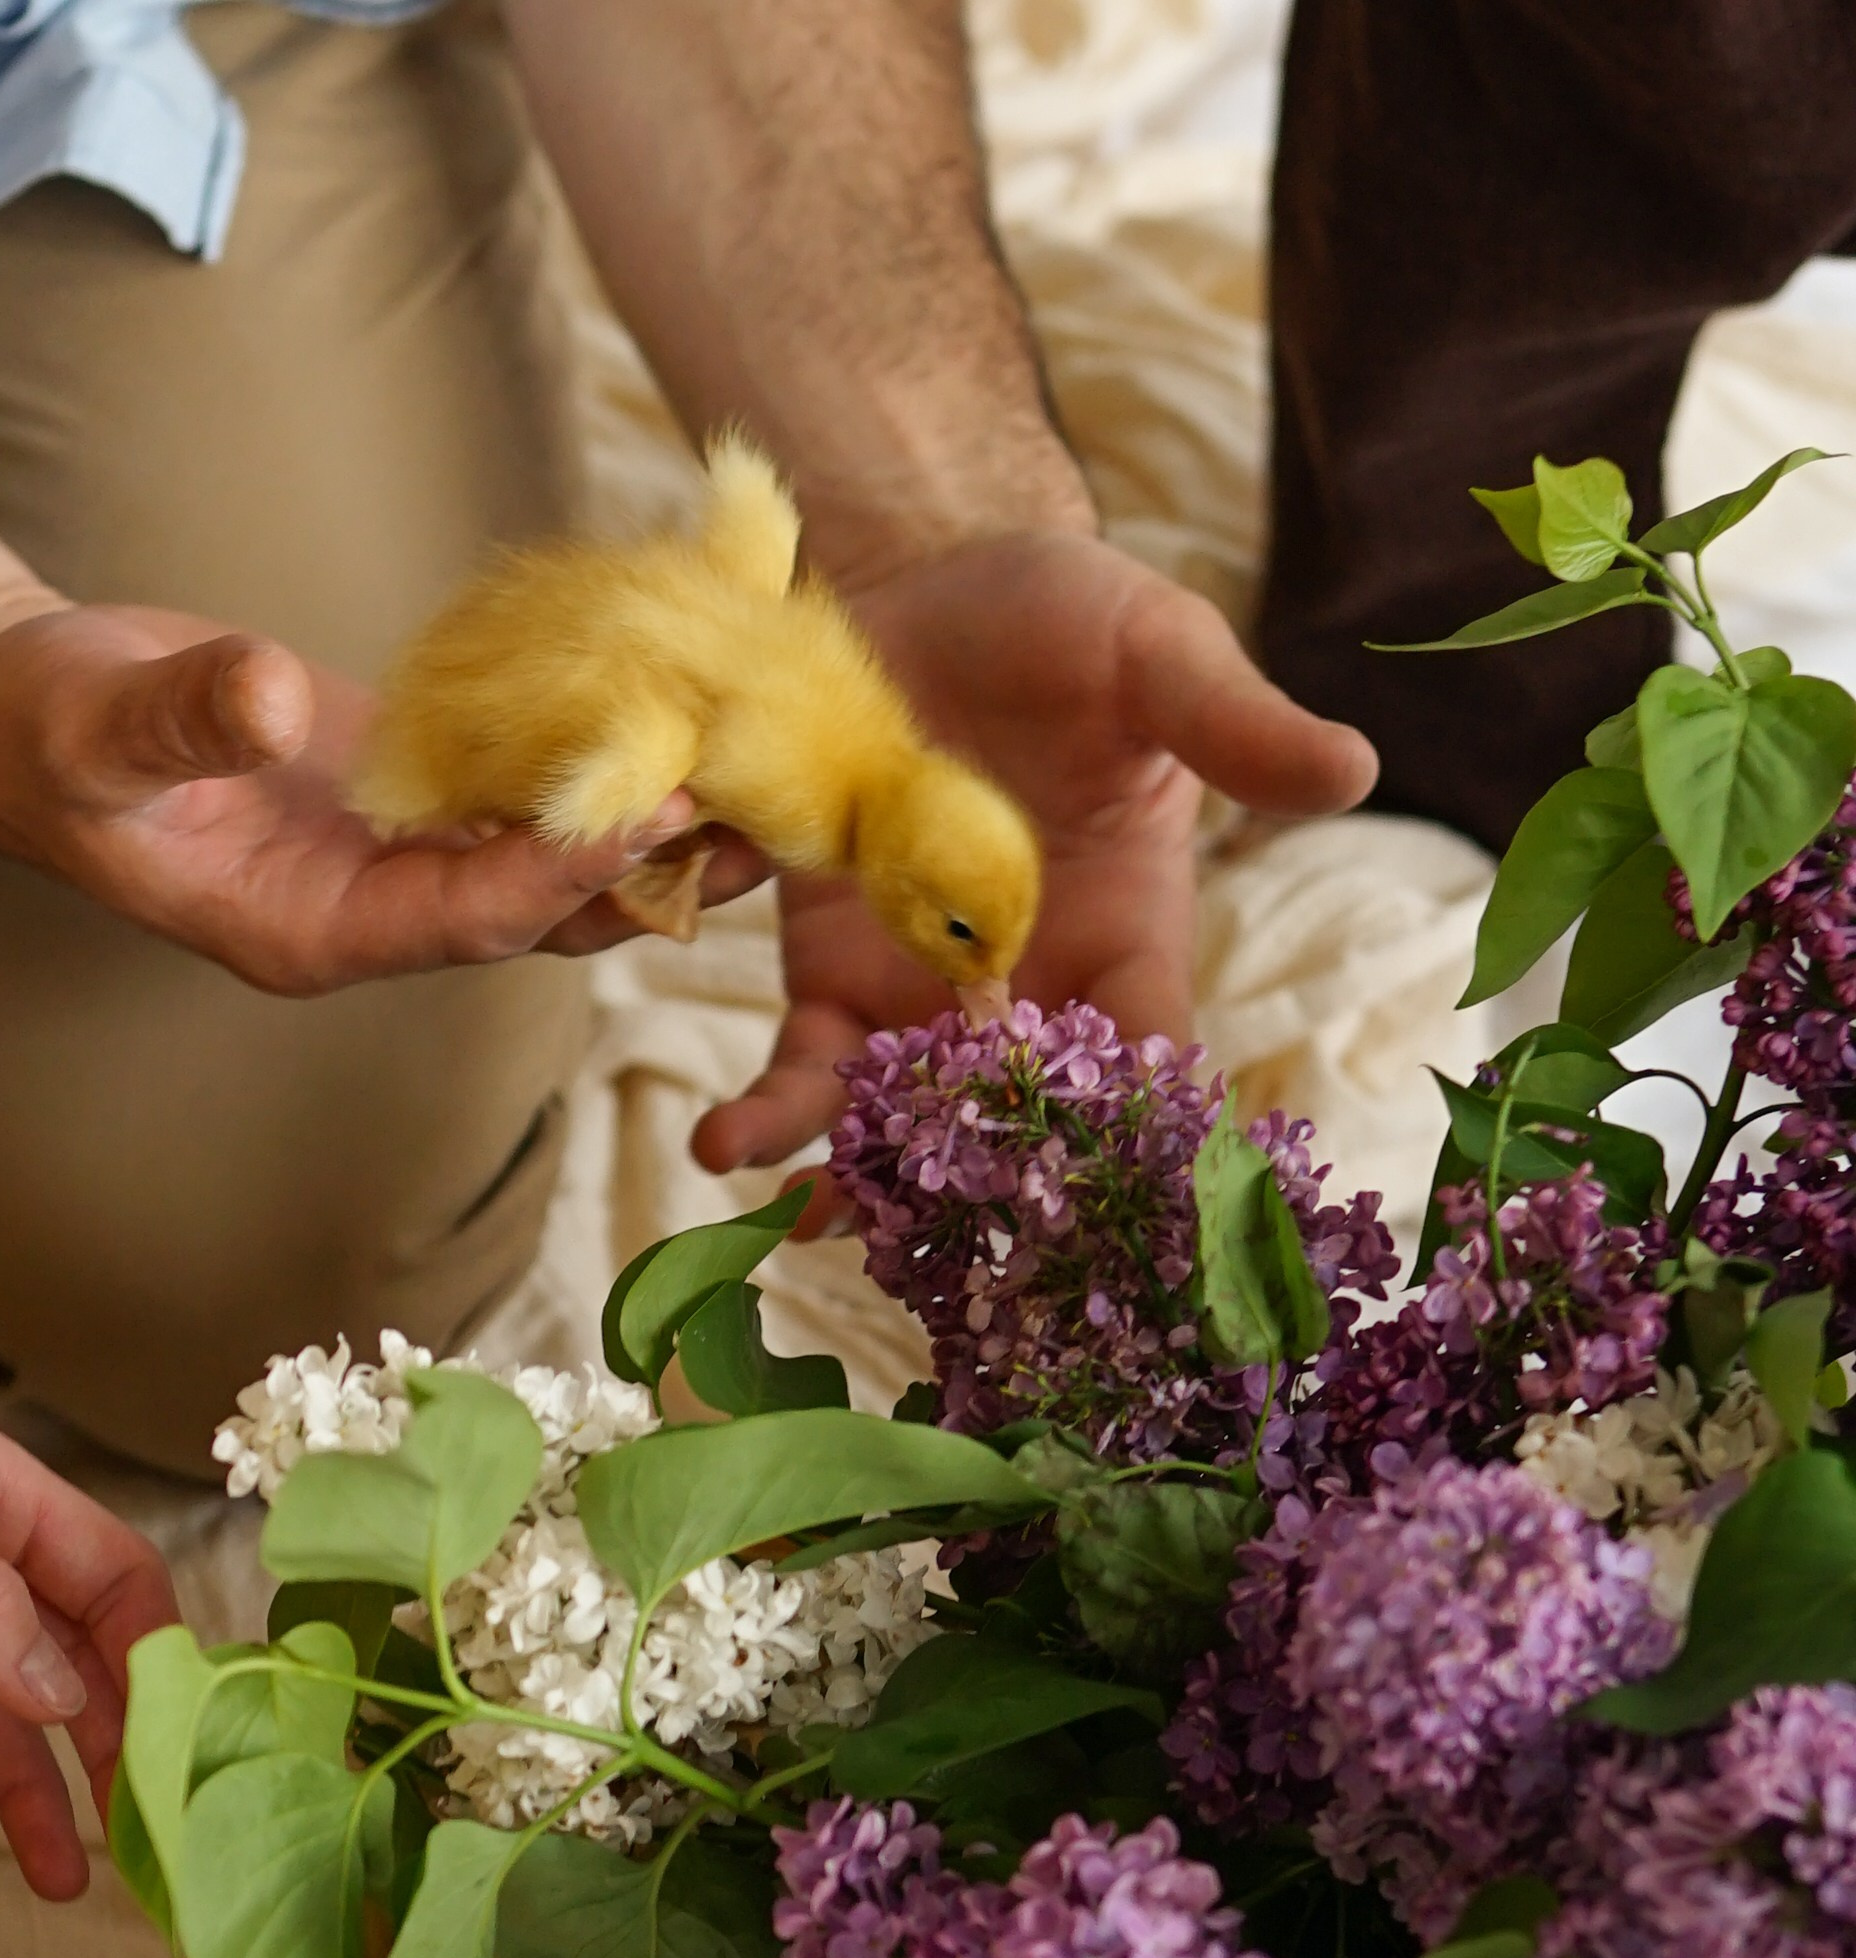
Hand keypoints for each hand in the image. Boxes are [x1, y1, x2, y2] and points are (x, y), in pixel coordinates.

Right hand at [0, 601, 765, 994]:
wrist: (20, 710)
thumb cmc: (41, 734)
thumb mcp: (95, 728)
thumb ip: (185, 720)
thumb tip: (271, 702)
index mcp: (309, 932)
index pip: (466, 915)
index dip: (561, 866)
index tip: (655, 808)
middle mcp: (372, 916)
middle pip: (541, 910)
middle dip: (649, 865)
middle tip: (768, 808)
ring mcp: (394, 860)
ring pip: (550, 858)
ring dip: (651, 818)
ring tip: (768, 765)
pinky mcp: (408, 795)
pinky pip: (522, 787)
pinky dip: (595, 749)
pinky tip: (677, 698)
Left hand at [692, 528, 1377, 1172]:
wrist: (924, 585)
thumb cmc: (1067, 624)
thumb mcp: (1155, 656)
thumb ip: (1232, 726)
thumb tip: (1356, 767)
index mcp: (1129, 943)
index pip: (1149, 1063)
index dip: (1142, 1135)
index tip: (1122, 1199)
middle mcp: (1025, 995)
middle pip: (1010, 1129)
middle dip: (973, 1193)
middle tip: (936, 1249)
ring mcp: (917, 996)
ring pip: (891, 1117)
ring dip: (849, 1170)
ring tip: (802, 1209)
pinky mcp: (824, 973)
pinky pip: (796, 1058)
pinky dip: (762, 1107)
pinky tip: (723, 1143)